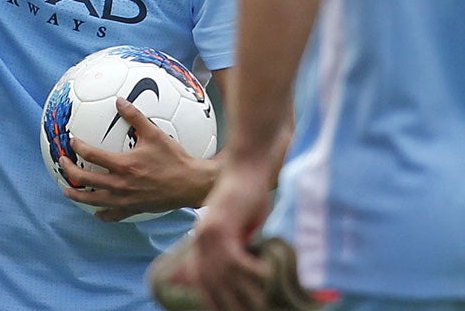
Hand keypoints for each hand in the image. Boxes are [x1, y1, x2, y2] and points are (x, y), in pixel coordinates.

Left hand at [60, 98, 214, 221]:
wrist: (191, 185)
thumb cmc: (174, 158)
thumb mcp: (155, 134)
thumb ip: (135, 116)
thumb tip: (119, 100)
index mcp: (123, 165)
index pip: (91, 155)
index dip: (78, 147)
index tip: (71, 141)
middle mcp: (120, 185)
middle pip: (85, 180)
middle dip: (69, 171)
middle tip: (62, 163)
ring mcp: (126, 200)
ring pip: (94, 200)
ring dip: (78, 195)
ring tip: (67, 191)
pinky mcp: (134, 209)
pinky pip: (114, 215)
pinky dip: (103, 214)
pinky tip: (97, 212)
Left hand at [184, 163, 273, 310]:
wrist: (246, 168)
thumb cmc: (247, 199)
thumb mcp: (239, 230)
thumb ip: (236, 251)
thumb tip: (244, 278)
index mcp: (200, 242)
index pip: (200, 281)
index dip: (212, 301)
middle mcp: (200, 240)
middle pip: (210, 283)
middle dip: (229, 304)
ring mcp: (208, 233)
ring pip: (222, 276)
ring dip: (243, 294)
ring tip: (261, 305)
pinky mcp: (221, 226)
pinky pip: (234, 260)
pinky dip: (250, 273)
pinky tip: (265, 280)